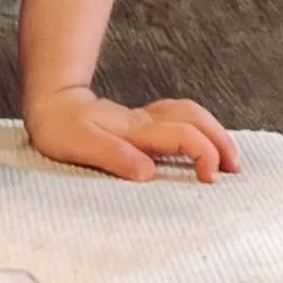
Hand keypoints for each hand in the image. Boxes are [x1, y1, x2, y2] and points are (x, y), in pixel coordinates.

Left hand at [23, 86, 238, 182]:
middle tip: (234, 168)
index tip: (209, 178)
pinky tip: (201, 143)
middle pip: (196, 118)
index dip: (204, 153)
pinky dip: (199, 128)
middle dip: (221, 140)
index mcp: (136, 130)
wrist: (49, 104)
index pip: (183, 134)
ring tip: (227, 159)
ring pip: (190, 113)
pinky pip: (179, 117)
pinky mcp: (140, 121)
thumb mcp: (79, 146)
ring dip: (214, 132)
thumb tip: (147, 172)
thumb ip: (113, 157)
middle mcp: (145, 122)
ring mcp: (144, 119)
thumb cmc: (60, 128)